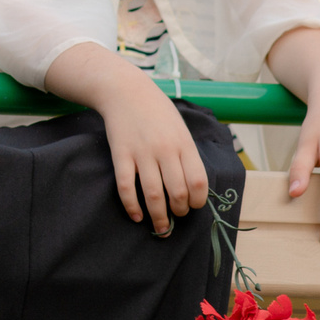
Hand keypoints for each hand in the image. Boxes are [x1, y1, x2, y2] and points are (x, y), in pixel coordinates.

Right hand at [98, 80, 210, 237]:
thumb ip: (187, 154)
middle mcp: (165, 150)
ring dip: (159, 217)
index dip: (198, 201)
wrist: (125, 91)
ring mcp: (142, 153)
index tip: (193, 206)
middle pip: (178, 192)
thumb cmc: (157, 111)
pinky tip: (136, 216)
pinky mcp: (121, 155)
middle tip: (176, 216)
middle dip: (179, 212)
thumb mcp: (180, 128)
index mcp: (184, 144)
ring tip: (161, 228)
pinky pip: (126, 187)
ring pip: (154, 195)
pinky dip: (132, 206)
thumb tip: (193, 186)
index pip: (198, 181)